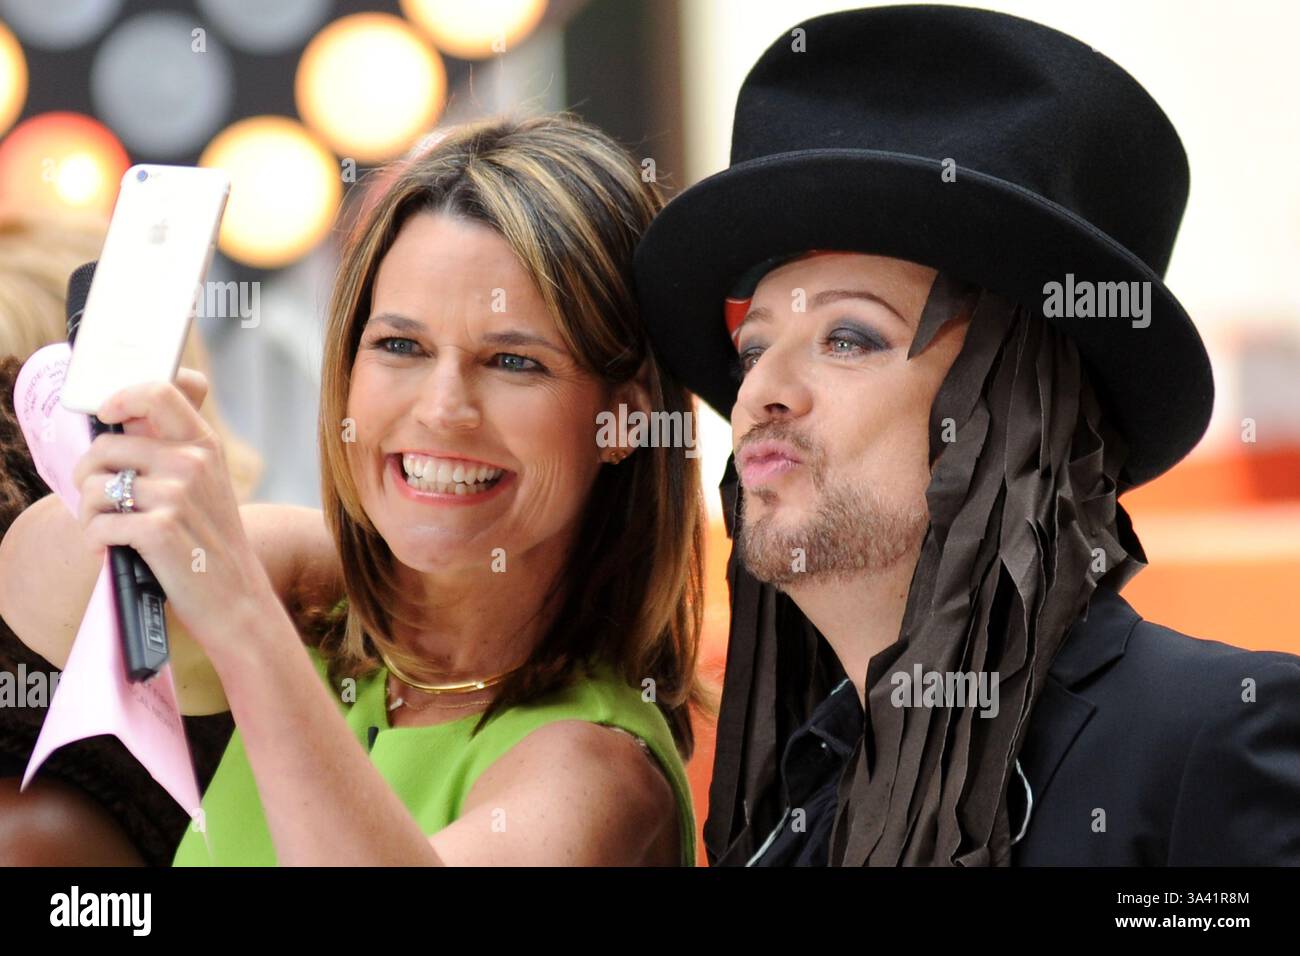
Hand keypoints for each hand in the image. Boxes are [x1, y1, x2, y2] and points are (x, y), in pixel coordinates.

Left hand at [70, 370, 275, 660]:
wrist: (236, 599)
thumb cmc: (211, 543)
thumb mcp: (205, 485)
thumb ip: (170, 450)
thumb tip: (120, 419)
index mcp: (204, 445)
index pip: (157, 391)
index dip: (120, 397)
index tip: (107, 415)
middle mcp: (193, 463)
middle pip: (105, 446)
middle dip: (88, 476)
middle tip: (100, 502)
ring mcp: (178, 496)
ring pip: (94, 488)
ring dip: (89, 515)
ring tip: (108, 531)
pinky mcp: (159, 530)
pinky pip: (97, 525)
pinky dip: (94, 543)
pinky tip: (111, 552)